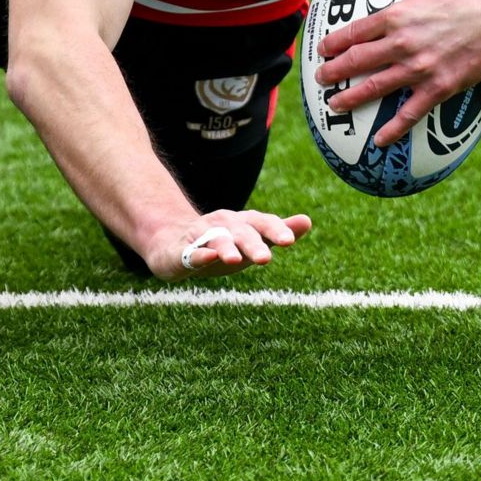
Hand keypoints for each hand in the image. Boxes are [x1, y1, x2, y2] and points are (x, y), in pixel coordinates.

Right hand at [146, 209, 313, 280]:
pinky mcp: (180, 252)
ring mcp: (200, 236)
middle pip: (240, 232)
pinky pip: (189, 253)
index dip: (275, 230)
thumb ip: (279, 232)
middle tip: (265, 258)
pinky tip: (207, 258)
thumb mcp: (252, 239)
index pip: (262, 222)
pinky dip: (199, 255)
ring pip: (215, 240)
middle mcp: (223, 225)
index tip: (289, 241)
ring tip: (235, 260)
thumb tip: (307, 221)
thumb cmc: (223, 244)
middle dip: (252, 244)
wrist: (172, 242)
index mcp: (242, 223)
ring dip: (225, 248)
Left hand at [315, 0, 480, 146]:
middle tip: (321, 79)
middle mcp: (402, 44)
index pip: (355, 32)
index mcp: (397, 15)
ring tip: (334, 106)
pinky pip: (409, 113)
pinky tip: (379, 141)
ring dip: (350, 99)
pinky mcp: (438, 88)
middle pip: (357, 61)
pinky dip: (392, 129)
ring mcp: (419, 69)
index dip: (334, 43)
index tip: (323, 50)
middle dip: (333, 72)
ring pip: (375, 88)